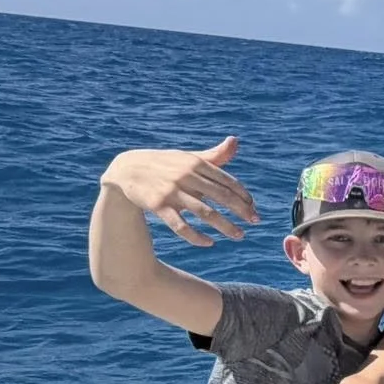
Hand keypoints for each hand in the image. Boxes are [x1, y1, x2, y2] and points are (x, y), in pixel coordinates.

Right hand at [101, 136, 259, 245]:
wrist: (127, 169)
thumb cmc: (165, 164)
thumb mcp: (189, 157)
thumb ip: (214, 155)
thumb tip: (235, 141)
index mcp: (196, 163)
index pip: (227, 181)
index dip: (243, 195)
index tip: (254, 207)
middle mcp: (186, 176)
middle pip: (222, 197)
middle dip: (242, 211)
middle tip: (256, 222)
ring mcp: (172, 192)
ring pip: (205, 213)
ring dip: (226, 227)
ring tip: (239, 236)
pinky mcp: (159, 206)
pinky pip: (182, 227)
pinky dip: (197, 237)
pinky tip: (209, 243)